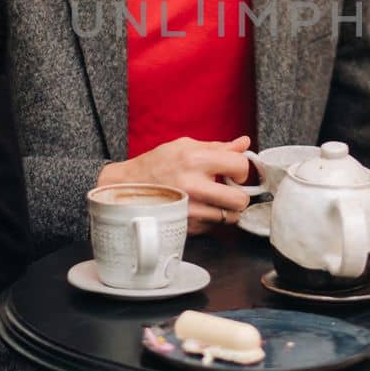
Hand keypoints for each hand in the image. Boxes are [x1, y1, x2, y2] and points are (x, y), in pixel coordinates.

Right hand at [98, 136, 253, 233]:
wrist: (125, 188)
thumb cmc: (154, 164)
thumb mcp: (183, 146)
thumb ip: (217, 147)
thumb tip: (244, 143)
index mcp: (195, 160)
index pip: (240, 166)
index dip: (241, 169)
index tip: (233, 171)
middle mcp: (193, 186)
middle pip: (241, 200)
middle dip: (240, 195)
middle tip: (230, 190)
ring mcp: (189, 210)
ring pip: (230, 218)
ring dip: (227, 210)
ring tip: (214, 199)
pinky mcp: (184, 226)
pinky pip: (213, 227)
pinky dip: (211, 219)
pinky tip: (199, 208)